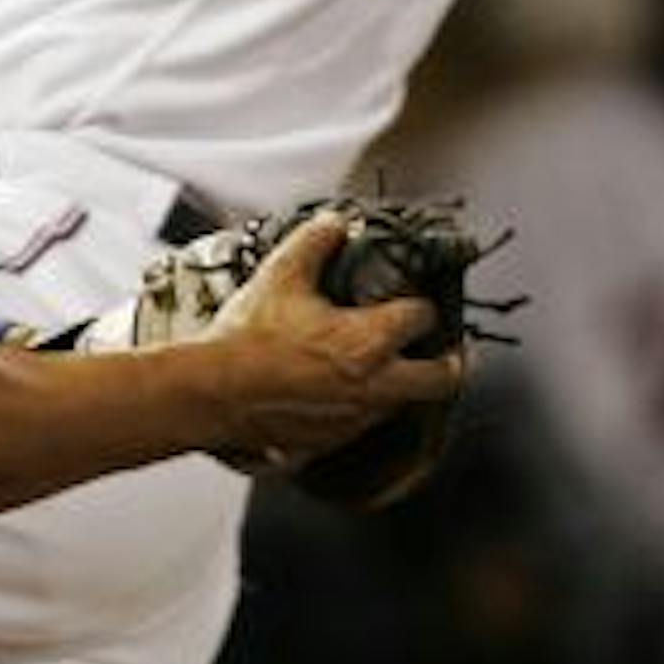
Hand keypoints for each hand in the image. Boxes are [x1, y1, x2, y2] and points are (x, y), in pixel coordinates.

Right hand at [202, 212, 464, 472]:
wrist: (213, 394)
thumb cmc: (247, 340)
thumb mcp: (281, 275)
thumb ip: (316, 241)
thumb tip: (335, 224)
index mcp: (368, 341)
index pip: (423, 317)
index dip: (421, 304)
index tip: (413, 301)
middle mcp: (373, 385)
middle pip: (443, 379)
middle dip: (450, 363)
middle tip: (445, 353)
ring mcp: (356, 418)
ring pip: (403, 403)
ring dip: (402, 384)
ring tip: (384, 368)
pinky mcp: (333, 440)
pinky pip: (365, 423)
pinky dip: (363, 406)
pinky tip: (341, 391)